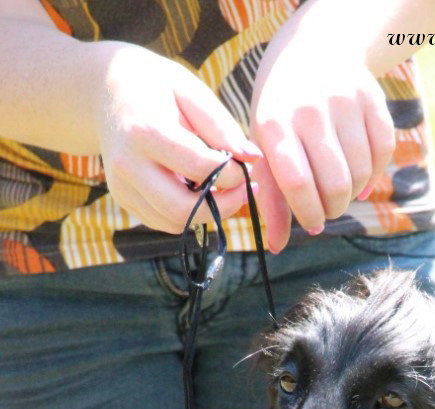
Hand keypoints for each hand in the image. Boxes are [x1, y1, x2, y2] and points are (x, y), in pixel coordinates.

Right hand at [92, 43, 261, 233]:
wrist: (106, 89)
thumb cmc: (156, 86)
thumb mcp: (190, 91)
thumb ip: (221, 126)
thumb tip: (253, 158)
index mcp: (144, 130)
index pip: (198, 167)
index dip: (231, 174)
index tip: (247, 167)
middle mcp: (127, 164)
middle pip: (182, 208)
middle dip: (222, 206)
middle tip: (243, 190)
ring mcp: (121, 186)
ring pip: (174, 222)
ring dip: (208, 214)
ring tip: (225, 190)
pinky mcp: (123, 199)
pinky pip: (164, 222)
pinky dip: (189, 215)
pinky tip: (201, 192)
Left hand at [249, 35, 395, 251]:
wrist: (315, 49)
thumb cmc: (282, 111)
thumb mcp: (267, 147)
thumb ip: (271, 197)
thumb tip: (276, 247)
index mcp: (275, 122)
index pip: (297, 183)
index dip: (309, 213)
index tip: (313, 224)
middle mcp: (311, 109)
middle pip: (335, 183)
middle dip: (334, 209)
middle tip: (328, 209)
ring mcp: (345, 100)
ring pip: (361, 172)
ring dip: (353, 194)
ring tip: (340, 191)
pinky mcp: (373, 98)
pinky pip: (383, 153)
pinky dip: (374, 174)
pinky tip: (361, 177)